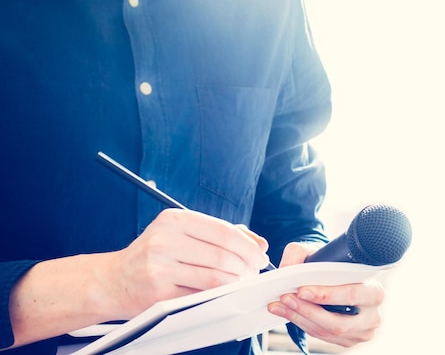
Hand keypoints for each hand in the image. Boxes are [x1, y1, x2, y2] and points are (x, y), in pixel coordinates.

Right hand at [103, 209, 269, 318]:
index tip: (259, 255)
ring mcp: (160, 267)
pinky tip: (223, 292)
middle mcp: (165, 240)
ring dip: (236, 282)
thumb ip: (221, 233)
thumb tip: (259, 243)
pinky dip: (219, 295)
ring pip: (215, 276)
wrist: (113, 280)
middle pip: (223, 255)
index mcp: (173, 219)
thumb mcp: (182, 233)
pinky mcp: (160, 293)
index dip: (247, 246)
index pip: (223, 231)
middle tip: (254, 272)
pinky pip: (201, 295)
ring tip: (242, 282)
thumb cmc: (153, 255)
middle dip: (246, 266)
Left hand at [267, 242, 385, 347]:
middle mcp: (372, 316)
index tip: (302, 290)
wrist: (341, 278)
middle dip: (307, 310)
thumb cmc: (334, 265)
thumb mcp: (319, 251)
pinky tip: (288, 313)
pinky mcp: (348, 341)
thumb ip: (302, 254)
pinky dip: (303, 324)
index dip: (326, 295)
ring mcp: (361, 332)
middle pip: (337, 322)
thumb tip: (286, 270)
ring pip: (327, 332)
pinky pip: (323, 337)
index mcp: (375, 291)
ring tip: (280, 305)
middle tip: (285, 298)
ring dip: (300, 319)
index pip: (351, 294)